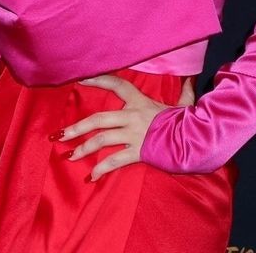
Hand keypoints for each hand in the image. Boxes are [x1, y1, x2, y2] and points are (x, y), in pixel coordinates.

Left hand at [56, 73, 196, 180]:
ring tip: (70, 156)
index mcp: (140, 101)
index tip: (79, 78)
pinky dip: (102, 169)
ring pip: (102, 140)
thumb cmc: (188, 120)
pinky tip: (91, 176)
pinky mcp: (137, 152)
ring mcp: (134, 134)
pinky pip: (115, 161)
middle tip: (60, 135)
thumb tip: (190, 79)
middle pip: (98, 119)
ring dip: (84, 149)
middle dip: (77, 127)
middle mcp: (133, 116)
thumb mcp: (185, 103)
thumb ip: (184, 92)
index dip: (97, 80)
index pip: (116, 84)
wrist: (195, 138)